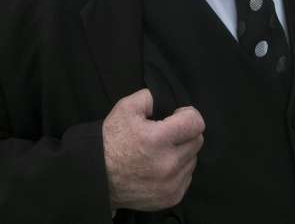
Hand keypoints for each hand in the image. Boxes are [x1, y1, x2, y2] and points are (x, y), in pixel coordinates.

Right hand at [102, 89, 204, 211]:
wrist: (97, 176)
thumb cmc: (111, 141)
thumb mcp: (124, 108)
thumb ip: (149, 98)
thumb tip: (164, 101)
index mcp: (158, 139)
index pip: (196, 123)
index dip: (188, 115)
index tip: (177, 116)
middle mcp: (169, 163)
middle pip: (197, 141)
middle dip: (185, 134)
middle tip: (167, 134)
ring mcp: (171, 183)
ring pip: (193, 160)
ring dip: (182, 152)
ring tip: (161, 152)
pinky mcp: (171, 197)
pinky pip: (187, 177)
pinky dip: (178, 170)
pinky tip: (160, 167)